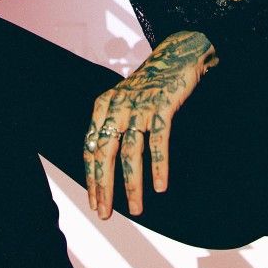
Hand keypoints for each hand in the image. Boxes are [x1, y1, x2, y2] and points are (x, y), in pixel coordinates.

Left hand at [83, 31, 218, 219]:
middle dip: (104, 186)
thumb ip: (111, 125)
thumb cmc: (149, 84)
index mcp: (104, 105)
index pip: (91, 147)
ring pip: (131, 152)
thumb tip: (102, 163)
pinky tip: (160, 186)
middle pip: (105, 152)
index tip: (94, 202)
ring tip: (137, 210)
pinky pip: (159, 141)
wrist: (176, 54)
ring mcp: (140, 105)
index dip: (91, 177)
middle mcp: (118, 105)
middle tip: (105, 213)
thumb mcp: (123, 100)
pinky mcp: (162, 105)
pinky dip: (159, 165)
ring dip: (132, 184)